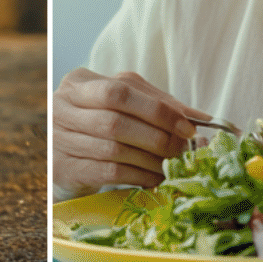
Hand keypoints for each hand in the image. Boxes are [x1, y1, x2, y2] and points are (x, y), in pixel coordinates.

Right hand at [53, 68, 206, 198]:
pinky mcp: (63, 168)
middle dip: (158, 138)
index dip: (157, 111)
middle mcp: (62, 107)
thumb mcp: (125, 105)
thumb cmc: (100, 125)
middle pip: (116, 122)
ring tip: (175, 166)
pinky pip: (108, 173)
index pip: (121, 92)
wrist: (66, 155)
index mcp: (79, 83)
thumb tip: (203, 118)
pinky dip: (139, 176)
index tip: (188, 128)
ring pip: (114, 150)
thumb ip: (159, 105)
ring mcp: (59, 138)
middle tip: (186, 150)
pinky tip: (156, 178)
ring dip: (152, 160)